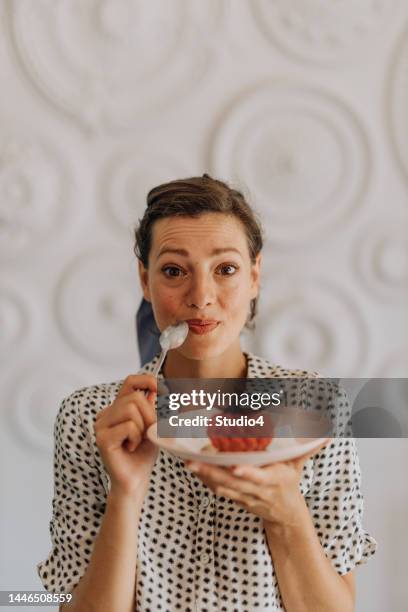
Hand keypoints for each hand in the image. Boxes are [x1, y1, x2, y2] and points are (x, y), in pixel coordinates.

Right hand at [94, 374, 157, 498]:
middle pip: (134, 398)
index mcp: (116, 408)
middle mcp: (105, 414)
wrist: (135, 480)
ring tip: (139, 441)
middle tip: (149, 433)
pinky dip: (136, 438)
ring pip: (131, 410)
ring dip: (143, 427)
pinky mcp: (102, 438)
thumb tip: (156, 388)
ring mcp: (101, 426)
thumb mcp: (152, 426)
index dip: (147, 381)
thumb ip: (151, 407)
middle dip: (150, 415)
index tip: (160, 389)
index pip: (130, 381)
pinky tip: (131, 448)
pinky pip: (128, 426)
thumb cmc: (143, 454)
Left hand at [185, 438, 330, 526]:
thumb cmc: (289, 484)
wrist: (285, 515)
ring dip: (204, 476)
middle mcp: (256, 489)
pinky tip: (194, 469)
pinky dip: (205, 481)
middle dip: (213, 473)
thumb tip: (326, 434)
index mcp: (273, 480)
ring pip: (221, 486)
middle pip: (232, 482)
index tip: (236, 466)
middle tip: (195, 461)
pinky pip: (217, 490)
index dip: (248, 474)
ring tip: (189, 463)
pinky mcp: (235, 498)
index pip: (259, 477)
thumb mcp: (298, 465)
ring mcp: (244, 496)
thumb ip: (308, 448)